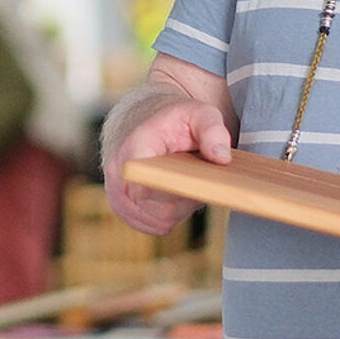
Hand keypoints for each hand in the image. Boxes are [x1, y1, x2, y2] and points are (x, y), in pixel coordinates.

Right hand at [102, 95, 231, 236]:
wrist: (142, 118)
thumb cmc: (172, 118)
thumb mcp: (199, 113)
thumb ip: (213, 130)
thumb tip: (222, 158)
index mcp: (134, 145)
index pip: (142, 179)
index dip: (168, 188)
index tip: (188, 185)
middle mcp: (117, 171)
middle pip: (158, 207)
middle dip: (185, 199)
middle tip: (196, 179)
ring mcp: (117, 192)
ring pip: (158, 220)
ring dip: (179, 209)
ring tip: (184, 183)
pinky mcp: (122, 208)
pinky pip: (154, 225)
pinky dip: (170, 216)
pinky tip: (175, 194)